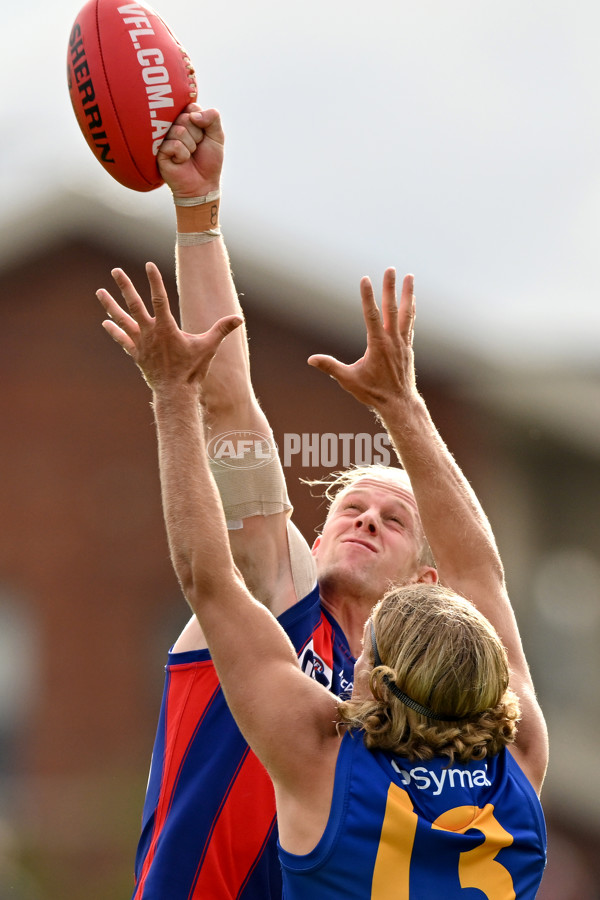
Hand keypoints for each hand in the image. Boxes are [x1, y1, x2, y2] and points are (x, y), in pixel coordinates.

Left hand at [96, 262, 241, 392]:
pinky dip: (114, 331)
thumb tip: (239, 318)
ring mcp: (140, 343)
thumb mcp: (208, 347)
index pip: (159, 298)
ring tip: (99, 291)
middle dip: (125, 286)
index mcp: (166, 328)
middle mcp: (150, 332)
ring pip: (122, 319)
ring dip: (110, 305)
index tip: (148, 265)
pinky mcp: (136, 354)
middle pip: (134, 304)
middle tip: (115, 271)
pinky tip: (105, 322)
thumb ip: (222, 330)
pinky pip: (122, 339)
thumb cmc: (192, 370)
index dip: (154, 281)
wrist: (175, 393)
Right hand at [157, 104, 223, 198]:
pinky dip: (183, 155)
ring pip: (180, 131)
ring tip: (189, 155)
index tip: (202, 135)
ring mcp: (164, 138)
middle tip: (196, 148)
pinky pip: (175, 145)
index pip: (192, 107)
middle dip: (197, 135)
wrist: (203, 184)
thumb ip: (213, 117)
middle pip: (185, 118)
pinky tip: (181, 161)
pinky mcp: (159, 151)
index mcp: (186, 119)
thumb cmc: (209, 161)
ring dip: (191, 146)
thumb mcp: (217, 136)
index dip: (201, 122)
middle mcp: (173, 126)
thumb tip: (193, 115)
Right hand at [308, 269, 417, 412]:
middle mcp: (392, 340)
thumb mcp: (348, 381)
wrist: (399, 404)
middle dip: (390, 287)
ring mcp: (402, 343)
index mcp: (378, 345)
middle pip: (392, 308)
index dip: (367, 296)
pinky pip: (410, 323)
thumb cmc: (373, 393)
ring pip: (406, 313)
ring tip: (409, 276)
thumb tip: (311, 359)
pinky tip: (411, 301)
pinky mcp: (407, 347)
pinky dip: (410, 309)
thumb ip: (330, 367)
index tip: (365, 279)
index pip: (371, 315)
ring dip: (407, 294)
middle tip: (390, 268)